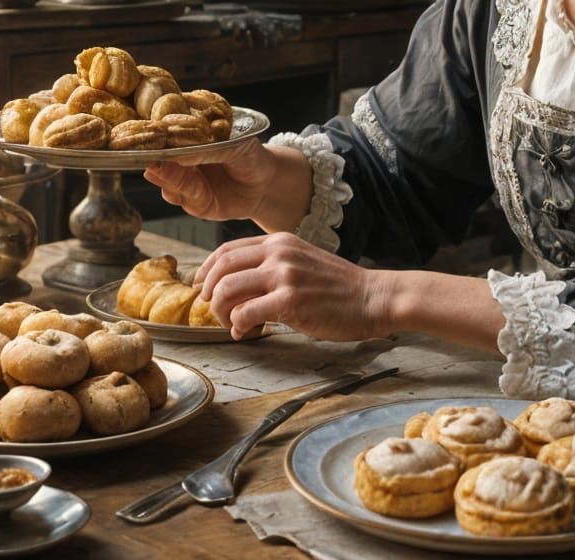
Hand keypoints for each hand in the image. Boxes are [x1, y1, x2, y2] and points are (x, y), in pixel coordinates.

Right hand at [143, 136, 273, 221]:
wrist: (267, 182)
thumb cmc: (250, 155)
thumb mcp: (232, 147)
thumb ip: (206, 150)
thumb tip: (178, 152)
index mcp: (189, 140)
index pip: (166, 137)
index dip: (154, 137)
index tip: (146, 135)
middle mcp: (182, 162)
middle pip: (161, 161)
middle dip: (154, 159)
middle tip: (148, 156)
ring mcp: (187, 182)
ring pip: (169, 182)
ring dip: (165, 176)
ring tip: (158, 169)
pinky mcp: (195, 203)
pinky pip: (184, 199)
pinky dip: (180, 193)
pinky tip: (173, 189)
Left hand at [193, 232, 391, 341]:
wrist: (373, 297)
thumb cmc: (339, 287)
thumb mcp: (302, 261)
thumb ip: (272, 266)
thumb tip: (237, 285)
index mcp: (279, 242)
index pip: (227, 250)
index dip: (207, 270)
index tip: (201, 287)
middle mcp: (278, 253)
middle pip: (221, 268)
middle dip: (209, 293)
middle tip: (212, 310)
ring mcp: (284, 275)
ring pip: (227, 290)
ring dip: (220, 312)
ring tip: (231, 324)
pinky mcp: (290, 300)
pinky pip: (245, 313)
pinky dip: (237, 327)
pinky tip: (245, 333)